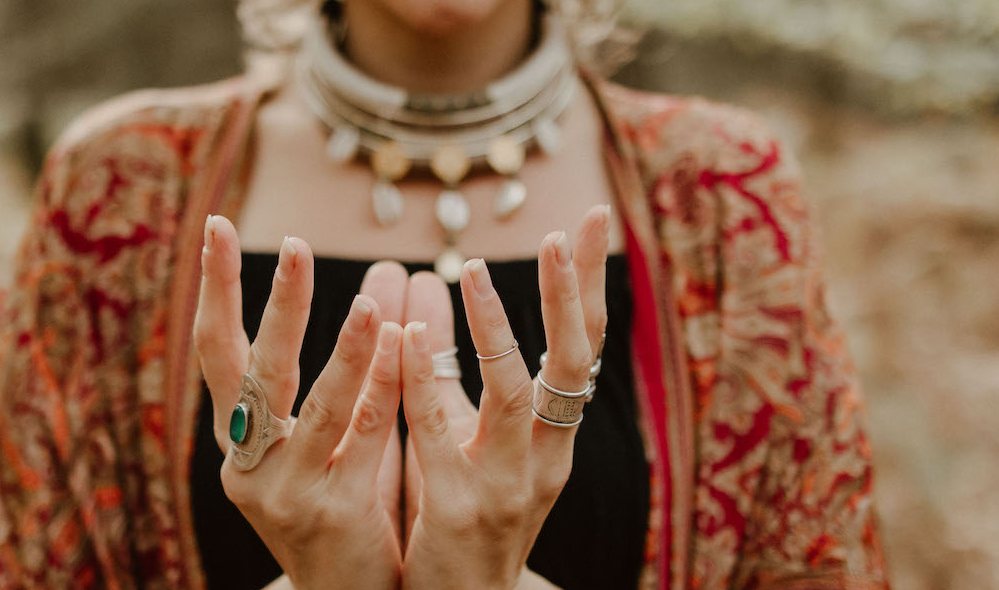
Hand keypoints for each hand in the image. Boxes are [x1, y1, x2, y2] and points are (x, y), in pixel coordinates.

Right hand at [194, 216, 403, 589]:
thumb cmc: (341, 506)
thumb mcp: (325, 439)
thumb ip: (350, 370)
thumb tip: (384, 281)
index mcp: (236, 437)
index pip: (215, 350)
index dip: (215, 287)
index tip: (215, 225)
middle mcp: (247, 463)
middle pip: (255, 371)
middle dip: (280, 306)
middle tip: (298, 246)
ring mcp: (285, 493)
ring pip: (315, 408)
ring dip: (346, 351)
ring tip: (372, 301)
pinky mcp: (331, 516)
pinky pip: (364, 444)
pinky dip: (384, 393)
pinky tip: (405, 354)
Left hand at [397, 206, 612, 589]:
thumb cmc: (461, 520)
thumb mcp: (466, 436)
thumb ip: (449, 365)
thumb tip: (434, 284)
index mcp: (554, 438)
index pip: (580, 348)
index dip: (588, 283)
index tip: (592, 220)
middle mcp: (544, 459)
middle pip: (569, 365)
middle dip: (570, 294)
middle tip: (565, 230)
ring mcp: (505, 487)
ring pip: (512, 398)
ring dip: (495, 330)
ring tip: (472, 267)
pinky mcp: (456, 512)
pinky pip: (440, 440)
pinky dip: (424, 385)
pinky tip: (406, 340)